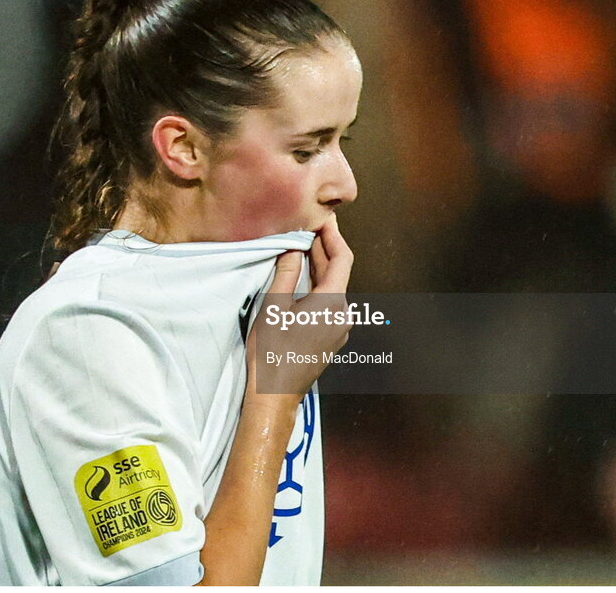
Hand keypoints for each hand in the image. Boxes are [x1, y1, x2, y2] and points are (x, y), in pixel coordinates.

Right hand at [245, 215, 353, 402]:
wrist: (275, 395)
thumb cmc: (272, 352)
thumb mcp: (274, 307)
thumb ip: (286, 273)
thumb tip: (292, 248)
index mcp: (332, 302)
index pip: (342, 258)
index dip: (333, 236)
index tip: (322, 220)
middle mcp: (343, 314)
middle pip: (338, 274)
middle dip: (323, 250)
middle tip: (307, 229)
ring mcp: (339, 329)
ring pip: (333, 290)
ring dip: (319, 269)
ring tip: (301, 250)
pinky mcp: (331, 339)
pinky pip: (329, 305)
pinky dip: (318, 288)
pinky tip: (301, 283)